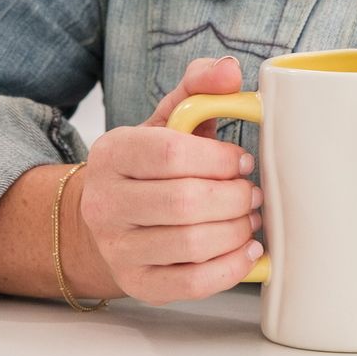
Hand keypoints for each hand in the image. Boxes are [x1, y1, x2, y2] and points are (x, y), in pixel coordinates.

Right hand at [68, 56, 263, 304]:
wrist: (108, 219)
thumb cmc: (147, 168)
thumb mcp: (166, 121)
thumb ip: (198, 89)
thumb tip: (229, 71)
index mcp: (111, 153)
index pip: (170, 153)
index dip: (219, 158)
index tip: (243, 161)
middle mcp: (104, 203)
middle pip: (185, 203)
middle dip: (233, 198)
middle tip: (252, 194)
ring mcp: (117, 249)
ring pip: (192, 245)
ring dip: (236, 231)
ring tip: (249, 219)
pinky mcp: (137, 284)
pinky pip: (192, 284)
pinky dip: (231, 268)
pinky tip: (247, 250)